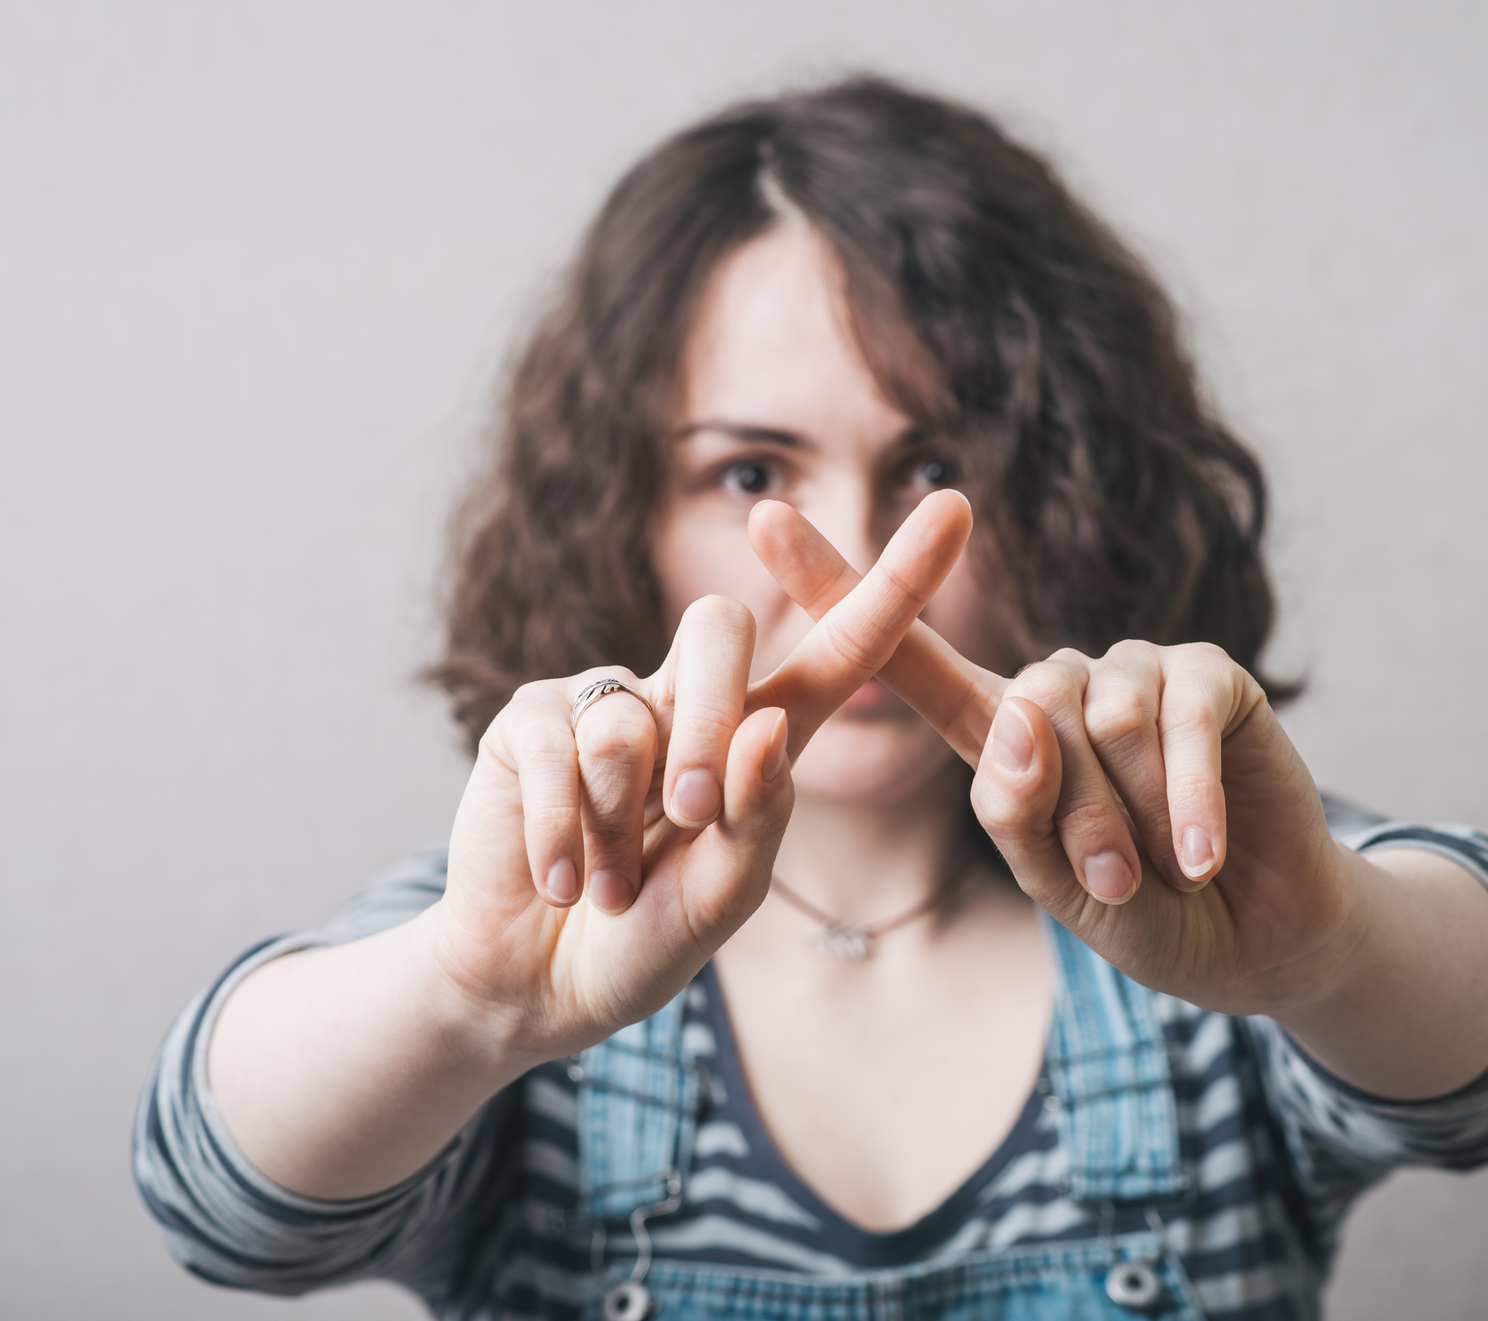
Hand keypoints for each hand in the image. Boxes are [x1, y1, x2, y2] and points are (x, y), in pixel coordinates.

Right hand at [427, 490, 977, 1060]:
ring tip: (609, 885)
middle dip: (706, 719)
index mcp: (763, 735)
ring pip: (629, 714)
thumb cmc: (646, 938)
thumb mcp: (722, 896)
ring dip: (618, 823)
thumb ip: (755, 816)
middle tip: (688, 813)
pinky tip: (559, 881)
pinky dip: (560, 833)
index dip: (896, 580)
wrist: (539, 983)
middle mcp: (689, 698)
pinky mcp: (530, 718)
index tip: (957, 505)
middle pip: (719, 627)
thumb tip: (764, 723)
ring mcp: (607, 700)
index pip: (842, 646)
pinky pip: (557, 748)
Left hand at [749, 500, 1358, 1016]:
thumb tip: (1022, 714)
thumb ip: (1020, 810)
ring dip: (1130, 815)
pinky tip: (1204, 853)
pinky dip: (1188, 800)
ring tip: (1162, 867)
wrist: (1254, 938)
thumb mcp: (1058, 883)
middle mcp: (1056, 685)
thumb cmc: (1143, 910)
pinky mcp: (1208, 671)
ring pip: (1097, 718)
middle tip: (1112, 884)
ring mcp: (1134, 669)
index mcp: (997, 731)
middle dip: (1070, 819)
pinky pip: (1178, 717)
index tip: (760, 518)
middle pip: (1022, 716)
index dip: (833, 586)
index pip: (904, 656)